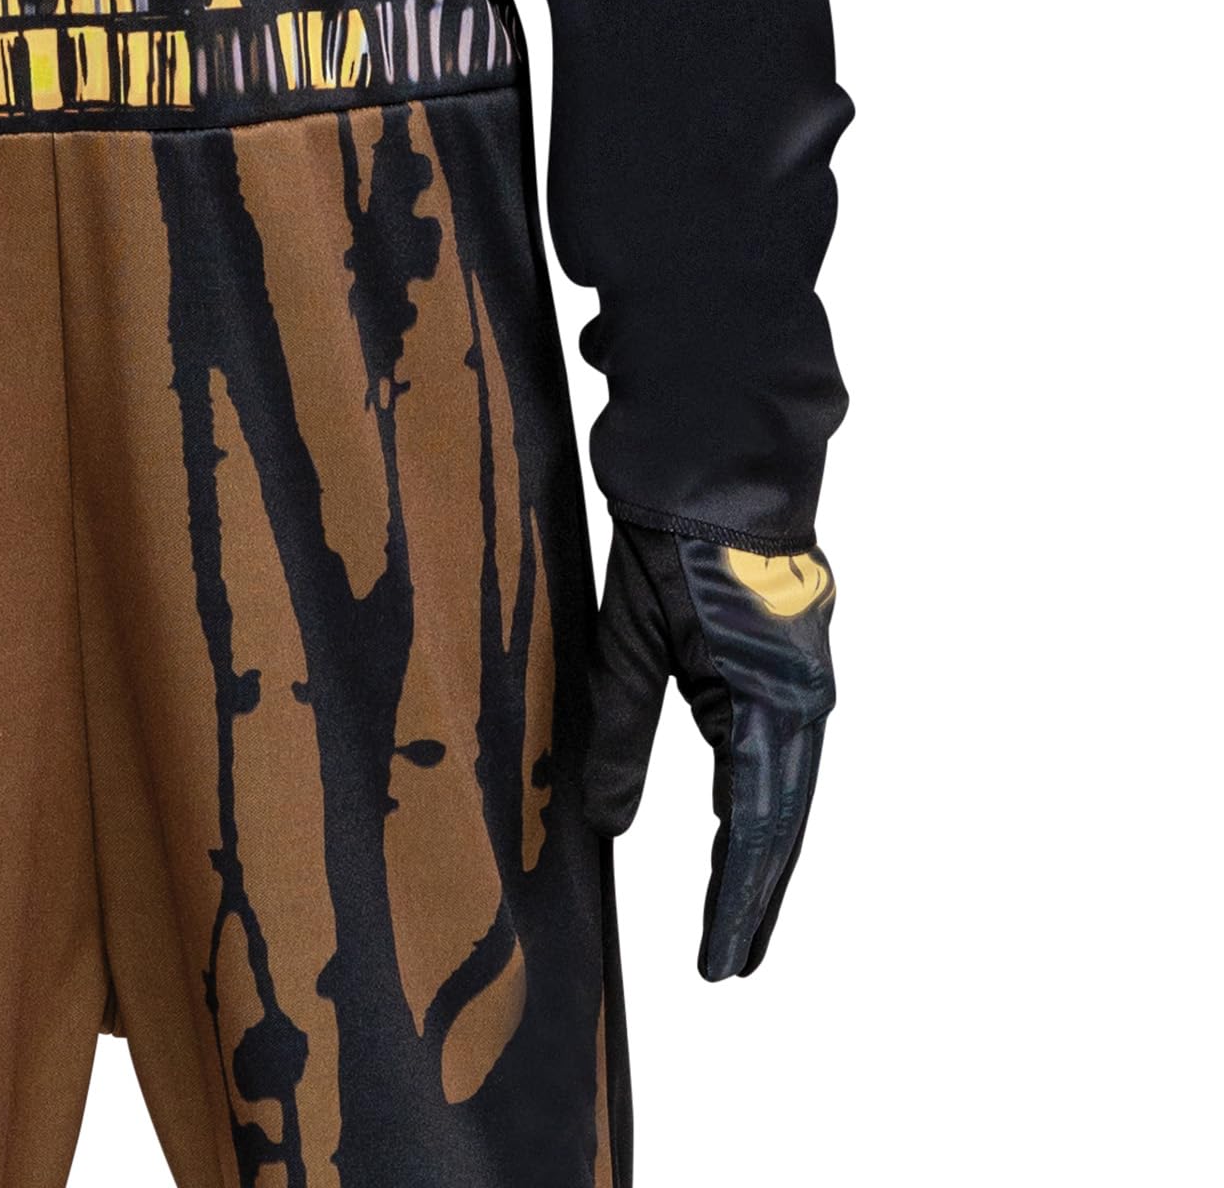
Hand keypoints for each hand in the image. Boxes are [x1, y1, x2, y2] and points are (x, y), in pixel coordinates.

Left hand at [584, 517, 835, 980]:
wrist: (718, 444)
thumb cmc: (672, 534)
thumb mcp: (630, 635)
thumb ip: (621, 729)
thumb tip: (609, 824)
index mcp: (774, 700)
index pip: (757, 829)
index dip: (736, 902)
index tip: (719, 968)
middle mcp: (803, 696)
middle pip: (781, 816)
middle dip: (754, 891)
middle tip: (730, 964)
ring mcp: (800, 671)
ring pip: (782, 782)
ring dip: (758, 845)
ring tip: (734, 913)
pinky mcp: (785, 650)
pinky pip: (774, 742)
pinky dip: (755, 790)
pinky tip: (734, 817)